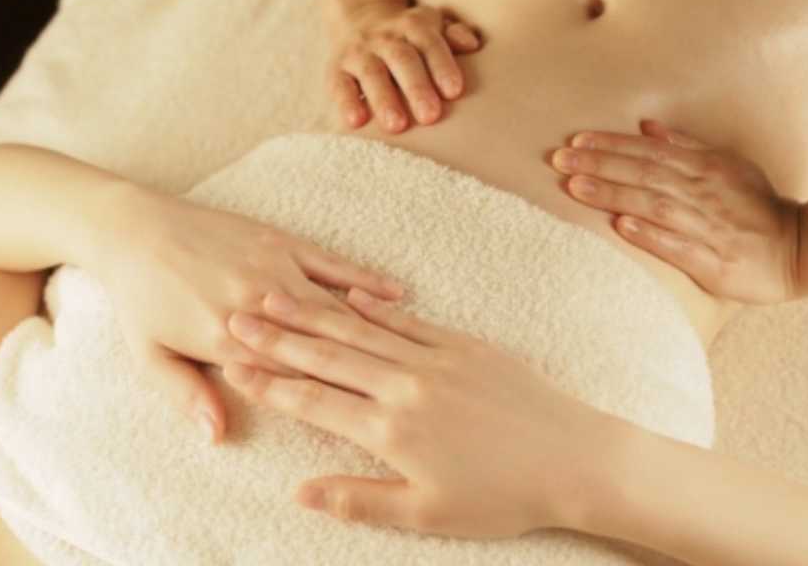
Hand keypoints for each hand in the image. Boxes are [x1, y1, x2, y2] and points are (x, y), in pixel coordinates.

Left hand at [94, 188, 405, 442]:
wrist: (133, 228)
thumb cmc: (141, 300)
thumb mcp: (150, 356)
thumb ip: (188, 396)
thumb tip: (218, 436)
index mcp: (227, 339)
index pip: (288, 379)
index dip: (328, 402)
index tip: (363, 419)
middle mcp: (258, 304)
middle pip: (320, 346)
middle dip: (361, 371)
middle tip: (404, 392)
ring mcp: (274, 269)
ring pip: (333, 308)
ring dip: (371, 333)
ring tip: (413, 356)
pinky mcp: (282, 242)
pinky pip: (334, 264)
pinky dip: (366, 279)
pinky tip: (398, 293)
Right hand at [223, 287, 605, 537]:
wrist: (573, 459)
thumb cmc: (501, 497)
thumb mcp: (425, 514)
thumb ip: (359, 499)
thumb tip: (300, 492)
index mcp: (391, 430)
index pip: (314, 401)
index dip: (270, 383)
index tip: (234, 366)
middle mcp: (405, 386)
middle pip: (328, 355)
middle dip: (277, 337)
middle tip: (235, 317)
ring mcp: (436, 359)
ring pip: (361, 331)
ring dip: (314, 314)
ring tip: (274, 296)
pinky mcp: (465, 345)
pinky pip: (409, 320)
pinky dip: (374, 307)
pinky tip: (348, 293)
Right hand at [326, 1, 481, 132]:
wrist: (359, 20)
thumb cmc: (409, 37)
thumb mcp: (432, 27)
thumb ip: (453, 35)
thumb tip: (472, 44)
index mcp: (413, 26)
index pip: (429, 43)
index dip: (442, 65)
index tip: (454, 92)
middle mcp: (384, 37)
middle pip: (402, 59)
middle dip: (416, 88)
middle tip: (430, 116)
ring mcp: (358, 53)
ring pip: (371, 73)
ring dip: (384, 100)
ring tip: (397, 126)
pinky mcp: (336, 70)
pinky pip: (340, 85)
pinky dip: (346, 103)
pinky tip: (356, 123)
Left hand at [551, 120, 802, 303]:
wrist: (801, 249)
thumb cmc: (757, 208)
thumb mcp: (728, 165)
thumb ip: (686, 146)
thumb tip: (646, 126)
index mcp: (705, 168)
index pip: (648, 152)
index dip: (610, 145)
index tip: (574, 141)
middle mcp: (703, 193)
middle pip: (644, 174)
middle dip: (600, 164)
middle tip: (559, 160)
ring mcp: (708, 226)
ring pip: (654, 205)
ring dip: (614, 194)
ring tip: (576, 188)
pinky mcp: (713, 260)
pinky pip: (677, 245)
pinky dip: (649, 235)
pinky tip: (621, 227)